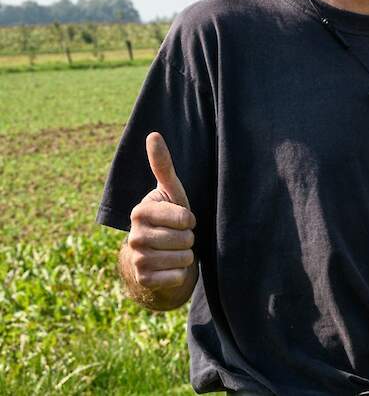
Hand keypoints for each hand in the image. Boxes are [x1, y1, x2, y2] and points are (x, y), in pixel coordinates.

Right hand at [125, 132, 196, 289]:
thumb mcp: (171, 191)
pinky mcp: (144, 279)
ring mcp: (137, 258)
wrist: (158, 256)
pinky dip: (181, 273)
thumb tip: (153, 134)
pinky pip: (178, 276)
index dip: (190, 219)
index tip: (182, 218)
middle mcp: (133, 236)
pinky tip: (171, 267)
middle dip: (189, 238)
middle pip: (185, 239)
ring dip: (186, 255)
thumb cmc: (170, 217)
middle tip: (178, 236)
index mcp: (139, 211)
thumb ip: (163, 165)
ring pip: (184, 257)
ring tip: (176, 250)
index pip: (184, 217)